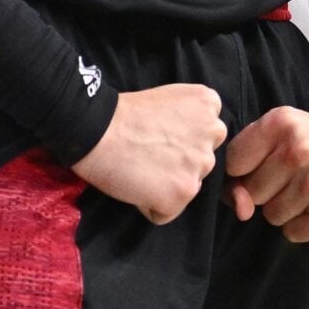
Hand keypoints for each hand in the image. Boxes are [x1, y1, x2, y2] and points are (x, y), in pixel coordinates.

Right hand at [69, 83, 226, 224]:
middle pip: (202, 160)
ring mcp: (200, 165)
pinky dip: (151, 205)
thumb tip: (189, 146)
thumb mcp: (169, 98)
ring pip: (188, 186)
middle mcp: (212, 134)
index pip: (208, 133)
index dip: (182, 138)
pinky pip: (168, 210)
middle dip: (180, 162)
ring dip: (168, 184)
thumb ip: (190, 118)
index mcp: (208, 104)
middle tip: (149, 153)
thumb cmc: (122, 113)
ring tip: (141, 170)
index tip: (160, 134)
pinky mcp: (183, 192)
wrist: (95, 129)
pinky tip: (135, 185)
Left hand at [225, 107, 308, 241]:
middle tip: (293, 178)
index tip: (264, 166)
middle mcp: (297, 151)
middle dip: (266, 191)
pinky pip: (292, 233)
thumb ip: (245, 166)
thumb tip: (239, 208)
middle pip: (251, 193)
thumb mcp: (281, 134)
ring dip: (286, 209)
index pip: (233, 164)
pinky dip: (303, 225)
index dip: (243, 172)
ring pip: (271, 215)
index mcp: (280, 123)